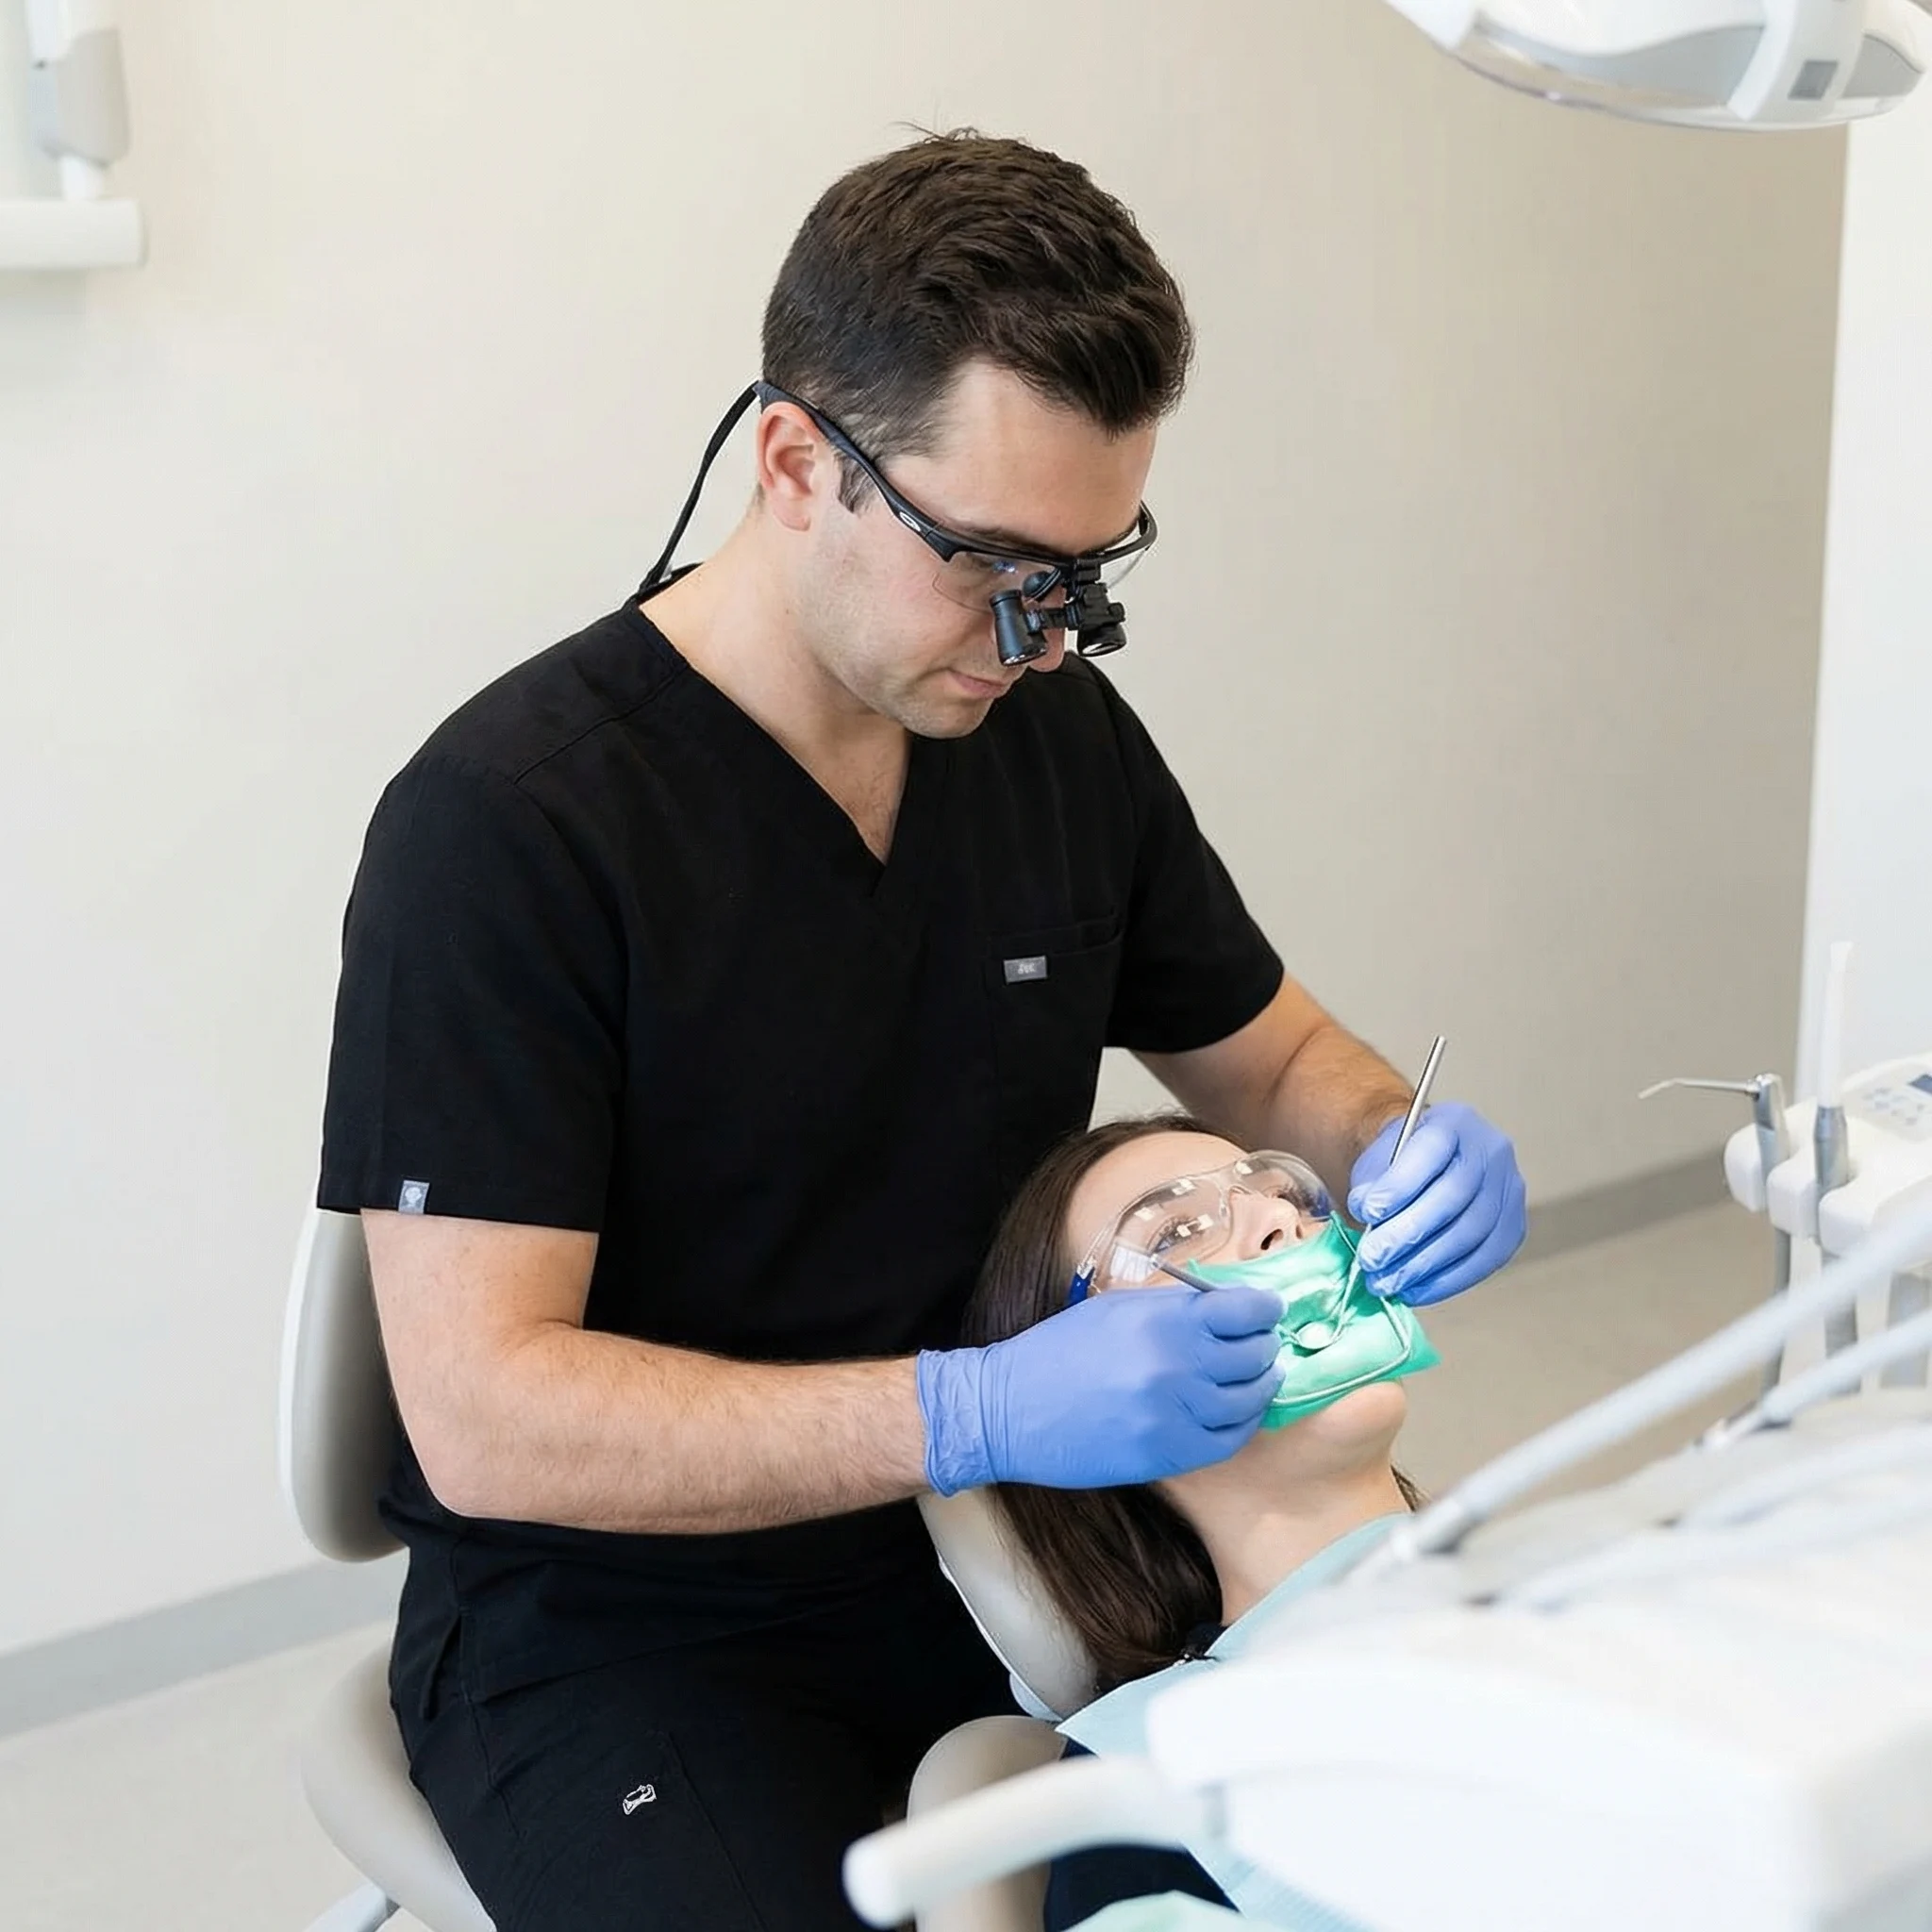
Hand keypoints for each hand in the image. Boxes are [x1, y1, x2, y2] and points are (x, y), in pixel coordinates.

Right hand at [916, 1286, 1284, 1495]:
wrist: (1010, 1410)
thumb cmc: (1059, 1351)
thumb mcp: (1116, 1309)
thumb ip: (1175, 1308)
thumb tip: (1227, 1309)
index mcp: (1162, 1320)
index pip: (1246, 1310)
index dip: (1265, 1308)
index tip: (1267, 1310)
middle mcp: (1175, 1365)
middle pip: (1254, 1355)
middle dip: (1263, 1346)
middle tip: (1261, 1344)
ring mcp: (1174, 1414)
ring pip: (1249, 1400)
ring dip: (1260, 1385)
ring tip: (1258, 1377)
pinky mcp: (1167, 1454)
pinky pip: (1229, 1440)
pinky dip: (1243, 1424)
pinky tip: (1238, 1411)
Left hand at [1347, 1101, 1525, 1306]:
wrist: (1429, 1166)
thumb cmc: (1401, 1162)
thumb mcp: (1379, 1157)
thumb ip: (1371, 1183)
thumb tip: (1368, 1217)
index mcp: (1454, 1122)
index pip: (1431, 1149)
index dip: (1399, 1184)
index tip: (1366, 1212)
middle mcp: (1490, 1151)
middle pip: (1453, 1196)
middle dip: (1407, 1234)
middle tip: (1372, 1259)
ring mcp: (1509, 1189)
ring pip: (1471, 1233)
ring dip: (1424, 1264)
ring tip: (1387, 1281)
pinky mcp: (1514, 1226)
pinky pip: (1485, 1259)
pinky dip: (1448, 1280)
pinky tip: (1416, 1289)